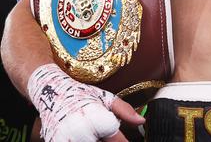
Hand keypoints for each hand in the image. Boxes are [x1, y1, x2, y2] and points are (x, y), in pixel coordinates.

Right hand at [27, 64, 144, 141]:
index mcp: (98, 121)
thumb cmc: (81, 94)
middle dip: (106, 138)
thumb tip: (141, 122)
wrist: (51, 92)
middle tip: (101, 128)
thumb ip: (124, 111)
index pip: (118, 141)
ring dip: (95, 138)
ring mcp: (68, 141)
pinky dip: (83, 139)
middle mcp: (83, 135)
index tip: (124, 139)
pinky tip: (83, 133)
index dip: (123, 141)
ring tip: (92, 129)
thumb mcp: (105, 98)